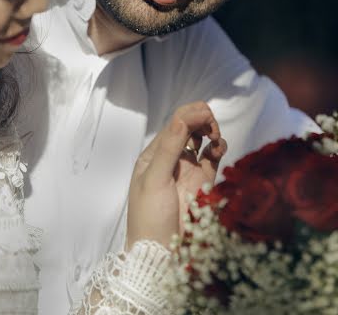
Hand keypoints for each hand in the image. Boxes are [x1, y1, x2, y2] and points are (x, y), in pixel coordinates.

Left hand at [127, 101, 226, 248]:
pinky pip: (213, 157)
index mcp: (154, 153)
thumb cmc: (149, 217)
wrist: (160, 252)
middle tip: (211, 128)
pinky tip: (218, 149)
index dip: (191, 114)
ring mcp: (188, 169)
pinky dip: (219, 147)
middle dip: (203, 120)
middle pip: (190, 126)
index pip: (175, 123)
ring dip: (211, 130)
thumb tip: (181, 119)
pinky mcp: (203, 181)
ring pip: (203, 138)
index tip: (206, 115)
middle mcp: (172, 157)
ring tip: (215, 138)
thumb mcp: (154, 180)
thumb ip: (168, 149)